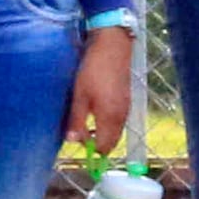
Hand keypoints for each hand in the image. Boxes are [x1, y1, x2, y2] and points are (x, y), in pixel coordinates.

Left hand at [63, 26, 135, 157]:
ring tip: (85, 124)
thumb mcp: (79, 96)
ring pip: (116, 132)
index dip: (90, 150)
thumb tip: (72, 141)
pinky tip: (96, 113)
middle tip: (79, 135)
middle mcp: (121, 117)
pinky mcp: (126, 101)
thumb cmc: (92, 71)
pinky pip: (118, 122)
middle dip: (97, 144)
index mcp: (109, 118)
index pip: (103, 147)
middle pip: (112, 143)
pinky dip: (108, 125)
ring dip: (102, 134)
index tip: (76, 142)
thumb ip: (77, 120)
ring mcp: (126, 109)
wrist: (112, 48)